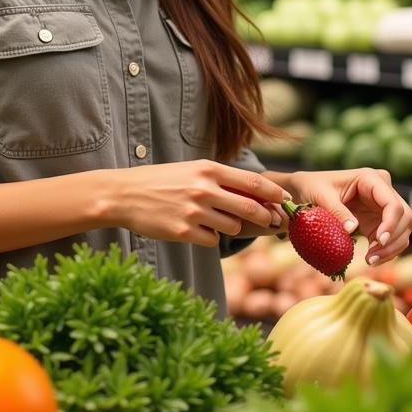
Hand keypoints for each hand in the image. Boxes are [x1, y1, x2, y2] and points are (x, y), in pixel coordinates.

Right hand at [106, 159, 287, 247]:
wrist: (125, 194)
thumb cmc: (163, 181)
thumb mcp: (193, 171)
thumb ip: (222, 181)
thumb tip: (259, 196)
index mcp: (209, 170)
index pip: (254, 182)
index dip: (275, 194)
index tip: (286, 201)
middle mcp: (204, 189)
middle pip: (251, 208)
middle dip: (266, 217)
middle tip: (272, 222)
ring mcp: (194, 212)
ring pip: (233, 228)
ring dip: (231, 227)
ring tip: (215, 220)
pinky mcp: (184, 232)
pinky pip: (213, 241)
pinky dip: (209, 238)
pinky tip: (195, 229)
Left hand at [266, 167, 411, 264]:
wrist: (305, 191)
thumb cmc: (312, 187)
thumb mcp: (321, 197)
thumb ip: (337, 211)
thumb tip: (353, 229)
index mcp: (370, 178)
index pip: (393, 203)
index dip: (391, 224)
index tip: (379, 241)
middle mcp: (382, 190)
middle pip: (404, 217)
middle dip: (392, 240)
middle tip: (371, 257)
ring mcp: (382, 206)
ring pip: (403, 229)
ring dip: (392, 248)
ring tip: (370, 261)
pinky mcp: (379, 220)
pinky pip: (393, 237)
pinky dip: (388, 250)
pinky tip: (374, 259)